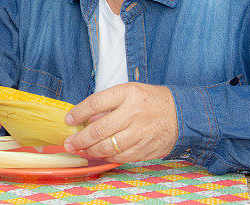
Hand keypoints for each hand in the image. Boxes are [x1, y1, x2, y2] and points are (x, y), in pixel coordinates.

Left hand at [63, 83, 178, 162]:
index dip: (78, 113)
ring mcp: (140, 133)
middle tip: (69, 143)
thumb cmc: (150, 100)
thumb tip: (86, 118)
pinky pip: (121, 157)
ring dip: (91, 150)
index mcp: (127, 94)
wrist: (180, 113)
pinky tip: (100, 154)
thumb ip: (108, 103)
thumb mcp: (129, 91)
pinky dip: (107, 158)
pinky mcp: (146, 149)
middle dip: (80, 139)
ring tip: (82, 149)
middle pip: (99, 130)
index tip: (69, 120)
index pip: (95, 104)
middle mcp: (133, 113)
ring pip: (108, 147)